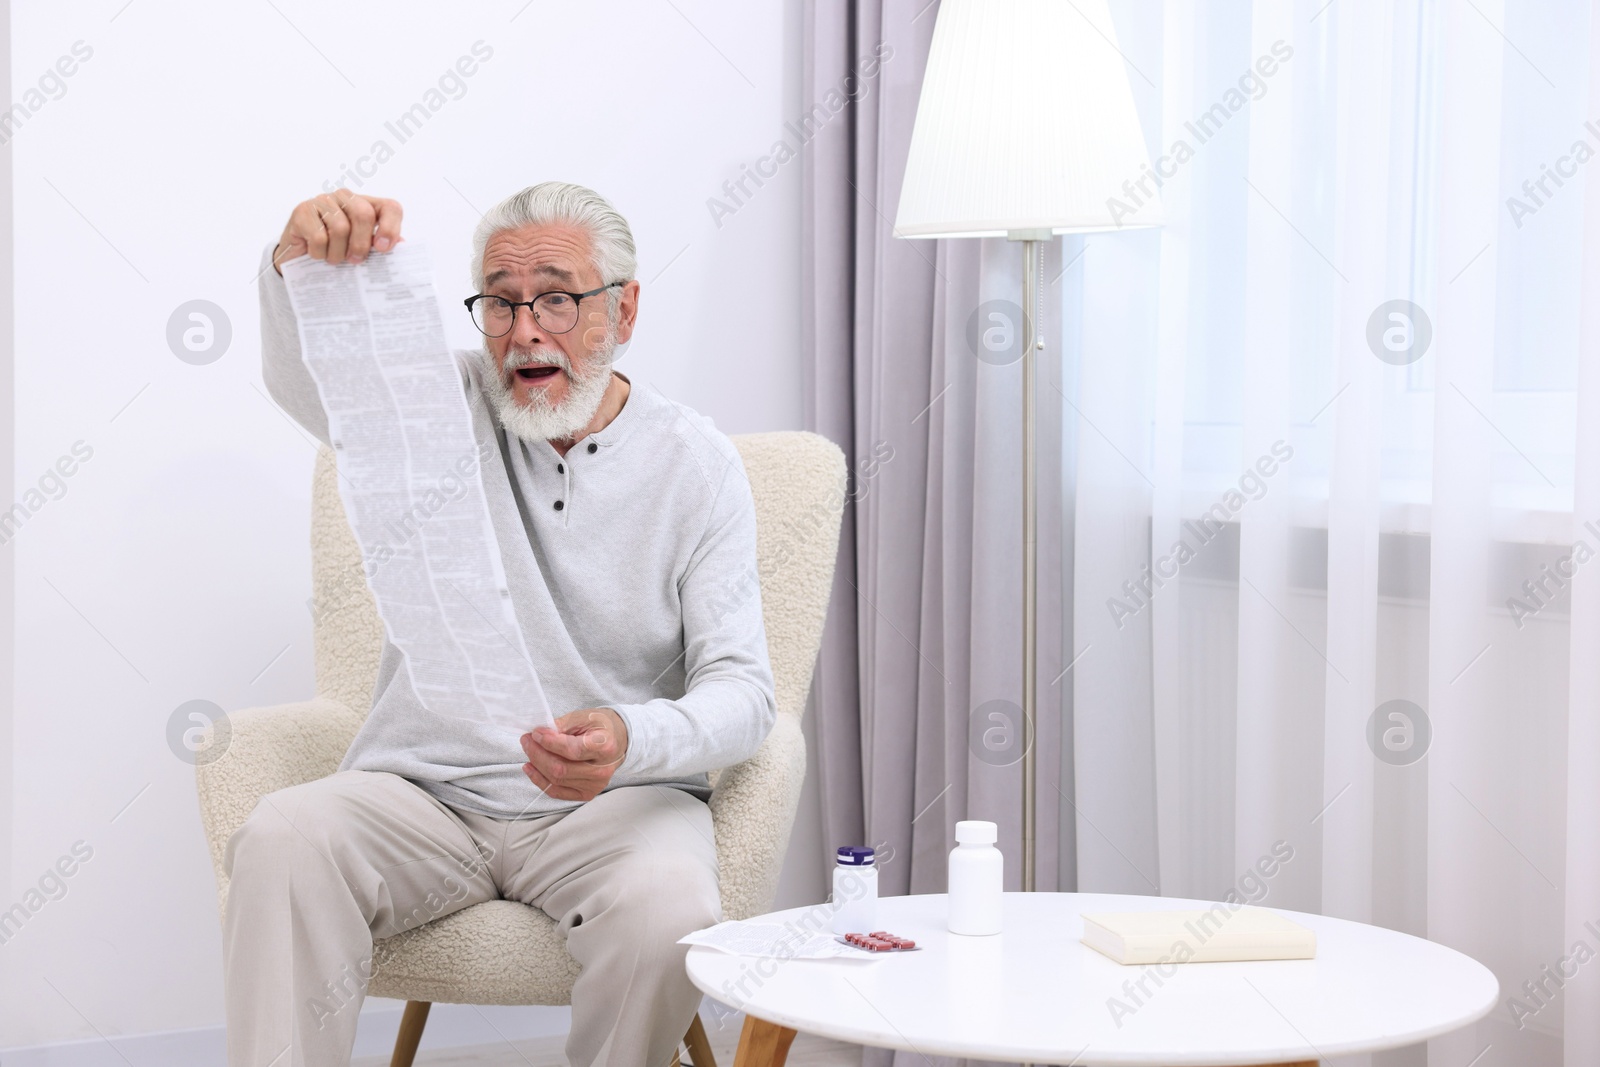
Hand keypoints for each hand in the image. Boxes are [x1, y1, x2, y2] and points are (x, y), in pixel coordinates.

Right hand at [272, 189, 403, 274]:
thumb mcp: (363, 251)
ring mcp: (322, 201)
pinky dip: (320, 253)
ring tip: (334, 259)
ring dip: (338, 253)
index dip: (391, 228)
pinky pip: (318, 236)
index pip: (390, 207)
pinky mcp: (302, 210)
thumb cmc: (336, 253)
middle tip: (356, 260)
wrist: (299, 261)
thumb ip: (382, 246)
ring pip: (340, 227)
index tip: (384, 249)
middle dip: (361, 243)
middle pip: (363, 214)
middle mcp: (346, 197)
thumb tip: (404, 247)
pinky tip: (317, 254)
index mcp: (367, 205)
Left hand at [520, 708, 629, 801]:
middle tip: (526, 740)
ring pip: (556, 781)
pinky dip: (540, 780)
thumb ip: (561, 726)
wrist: (617, 741)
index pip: (572, 750)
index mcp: (605, 747)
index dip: (550, 743)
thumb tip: (538, 735)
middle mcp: (601, 770)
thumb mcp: (583, 717)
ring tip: (528, 750)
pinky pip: (557, 792)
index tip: (535, 733)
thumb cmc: (599, 727)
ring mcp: (594, 785)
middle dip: (537, 754)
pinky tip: (531, 768)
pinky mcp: (586, 793)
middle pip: (561, 769)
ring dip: (536, 765)